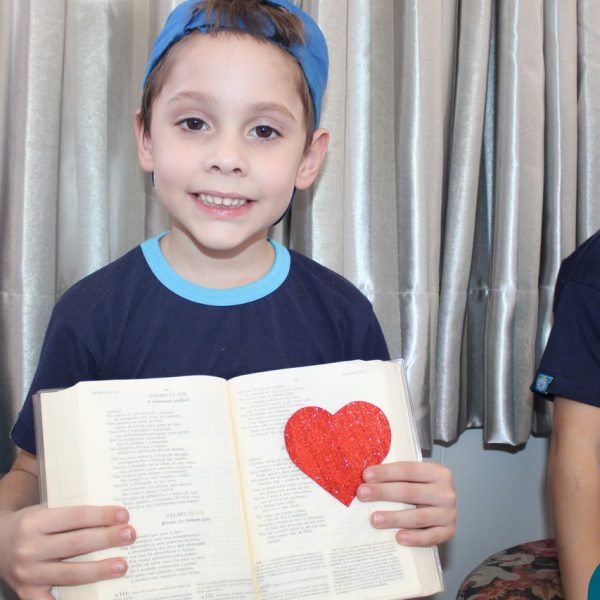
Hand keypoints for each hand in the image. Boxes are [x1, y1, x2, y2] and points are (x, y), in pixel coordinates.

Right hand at [0, 504, 134, 599]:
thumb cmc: (31, 526)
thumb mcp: (44, 512)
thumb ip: (71, 517)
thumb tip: (114, 519)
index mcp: (35, 522)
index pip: (75, 517)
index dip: (101, 516)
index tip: (124, 515)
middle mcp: (29, 548)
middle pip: (76, 544)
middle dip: (107, 539)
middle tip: (131, 535)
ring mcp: (27, 574)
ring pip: (69, 574)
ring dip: (99, 570)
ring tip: (122, 565)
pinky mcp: (27, 594)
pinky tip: (97, 597)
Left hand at [356, 461, 455, 546]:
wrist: (445, 505)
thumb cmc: (424, 487)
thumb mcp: (416, 475)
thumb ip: (397, 475)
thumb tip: (366, 477)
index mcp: (438, 472)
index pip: (408, 470)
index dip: (386, 472)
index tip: (366, 476)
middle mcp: (445, 492)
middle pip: (410, 492)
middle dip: (383, 492)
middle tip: (362, 494)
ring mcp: (448, 513)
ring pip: (419, 516)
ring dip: (394, 518)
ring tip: (374, 519)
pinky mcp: (448, 532)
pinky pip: (430, 537)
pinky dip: (414, 539)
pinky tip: (398, 538)